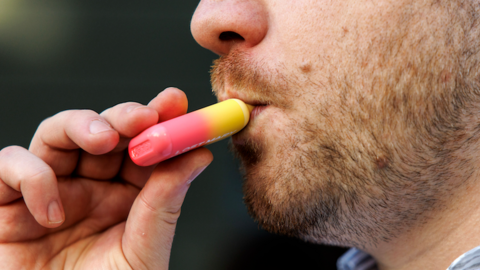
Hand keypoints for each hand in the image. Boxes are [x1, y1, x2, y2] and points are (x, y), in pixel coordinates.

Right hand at [0, 88, 212, 268]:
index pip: (142, 147)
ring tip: (104, 141)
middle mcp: (88, 188)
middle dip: (122, 116)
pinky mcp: (7, 206)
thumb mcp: (143, 250)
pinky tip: (53, 211)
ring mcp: (49, 192)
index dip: (158, 120)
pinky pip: (11, 164)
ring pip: (56, 133)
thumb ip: (165, 203)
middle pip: (102, 130)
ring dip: (80, 125)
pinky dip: (31, 175)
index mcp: (125, 196)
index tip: (175, 101)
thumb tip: (199, 154)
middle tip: (143, 117)